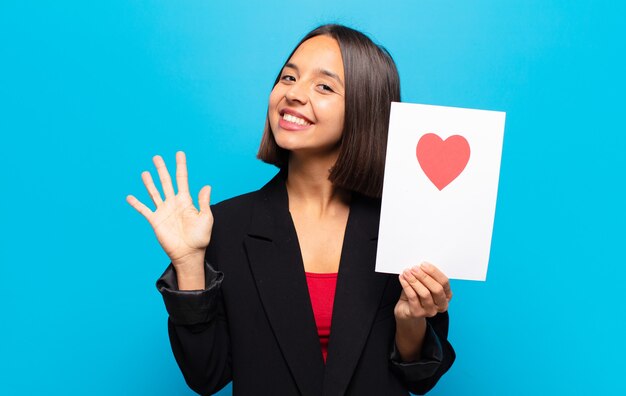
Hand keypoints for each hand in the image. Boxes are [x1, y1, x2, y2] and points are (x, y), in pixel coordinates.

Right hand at [126, 151, 212, 273]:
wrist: (189, 253)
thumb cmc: (200, 237)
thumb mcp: (206, 218)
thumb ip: (204, 202)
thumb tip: (206, 186)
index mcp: (186, 201)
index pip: (182, 179)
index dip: (181, 166)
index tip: (179, 153)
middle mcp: (173, 203)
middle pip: (166, 182)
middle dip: (162, 169)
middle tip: (156, 157)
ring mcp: (163, 211)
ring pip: (154, 192)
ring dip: (149, 182)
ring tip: (145, 172)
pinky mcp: (155, 220)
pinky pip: (144, 210)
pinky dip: (136, 203)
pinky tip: (130, 196)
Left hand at [394, 262, 451, 321]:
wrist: (406, 310)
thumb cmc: (416, 295)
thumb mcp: (424, 285)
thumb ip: (425, 277)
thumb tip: (419, 266)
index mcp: (446, 295)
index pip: (444, 282)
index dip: (434, 272)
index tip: (424, 264)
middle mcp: (441, 305)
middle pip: (437, 289)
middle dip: (425, 277)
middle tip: (414, 268)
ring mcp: (430, 311)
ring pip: (424, 293)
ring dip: (414, 280)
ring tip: (407, 272)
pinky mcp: (418, 313)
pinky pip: (413, 297)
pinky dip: (407, 286)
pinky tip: (402, 279)